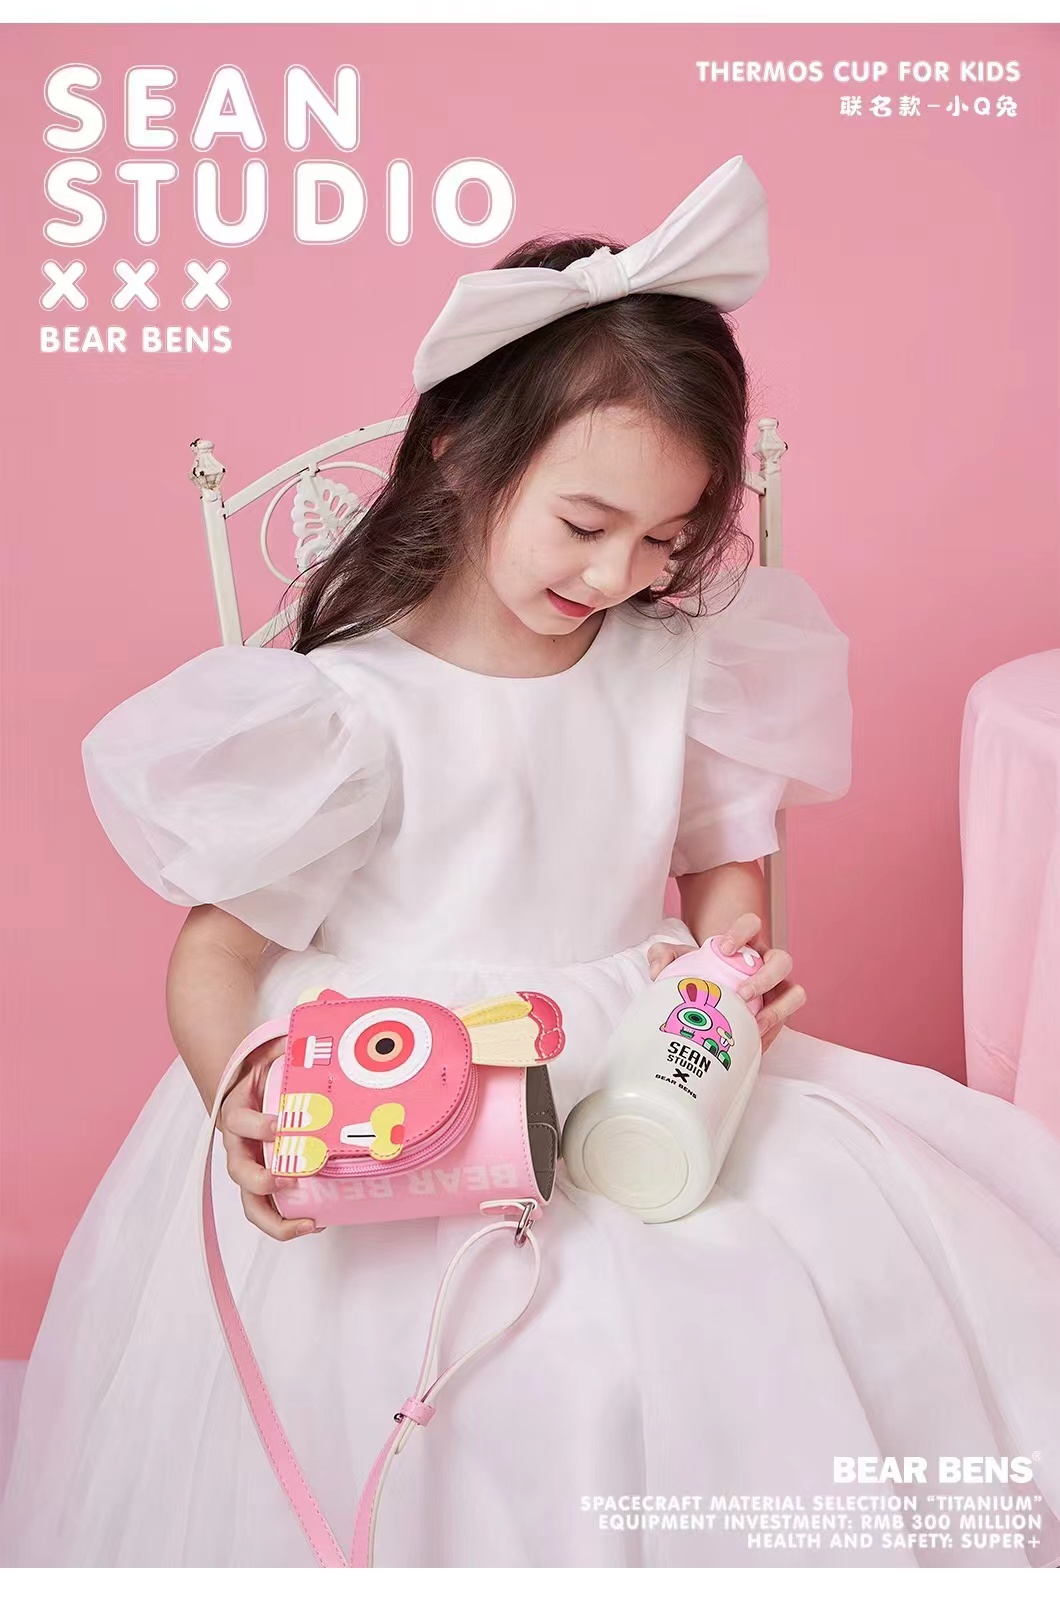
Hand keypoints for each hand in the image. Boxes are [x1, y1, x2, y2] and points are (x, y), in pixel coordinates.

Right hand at [218, 1037, 322, 1239]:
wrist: (242, 1089)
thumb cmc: (259, 1073)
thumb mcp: (267, 1054)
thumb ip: (284, 1045)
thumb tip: (310, 1034)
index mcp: (236, 1112)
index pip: (239, 1122)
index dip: (258, 1126)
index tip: (281, 1124)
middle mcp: (237, 1146)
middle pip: (238, 1172)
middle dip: (262, 1180)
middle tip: (290, 1179)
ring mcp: (249, 1168)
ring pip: (250, 1203)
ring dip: (276, 1217)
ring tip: (308, 1222)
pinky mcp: (263, 1182)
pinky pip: (268, 1209)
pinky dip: (287, 1221)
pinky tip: (316, 1222)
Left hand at [646, 910, 804, 1053]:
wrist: (708, 999)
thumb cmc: (698, 973)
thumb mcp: (678, 960)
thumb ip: (663, 956)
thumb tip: (657, 971)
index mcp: (746, 943)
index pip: (752, 924)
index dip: (742, 932)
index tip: (724, 948)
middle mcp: (767, 963)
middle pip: (782, 961)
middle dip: (766, 977)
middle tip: (742, 994)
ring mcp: (776, 990)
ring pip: (795, 993)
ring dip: (779, 1008)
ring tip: (756, 1024)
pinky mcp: (777, 1015)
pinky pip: (784, 1024)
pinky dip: (771, 1034)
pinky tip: (753, 1043)